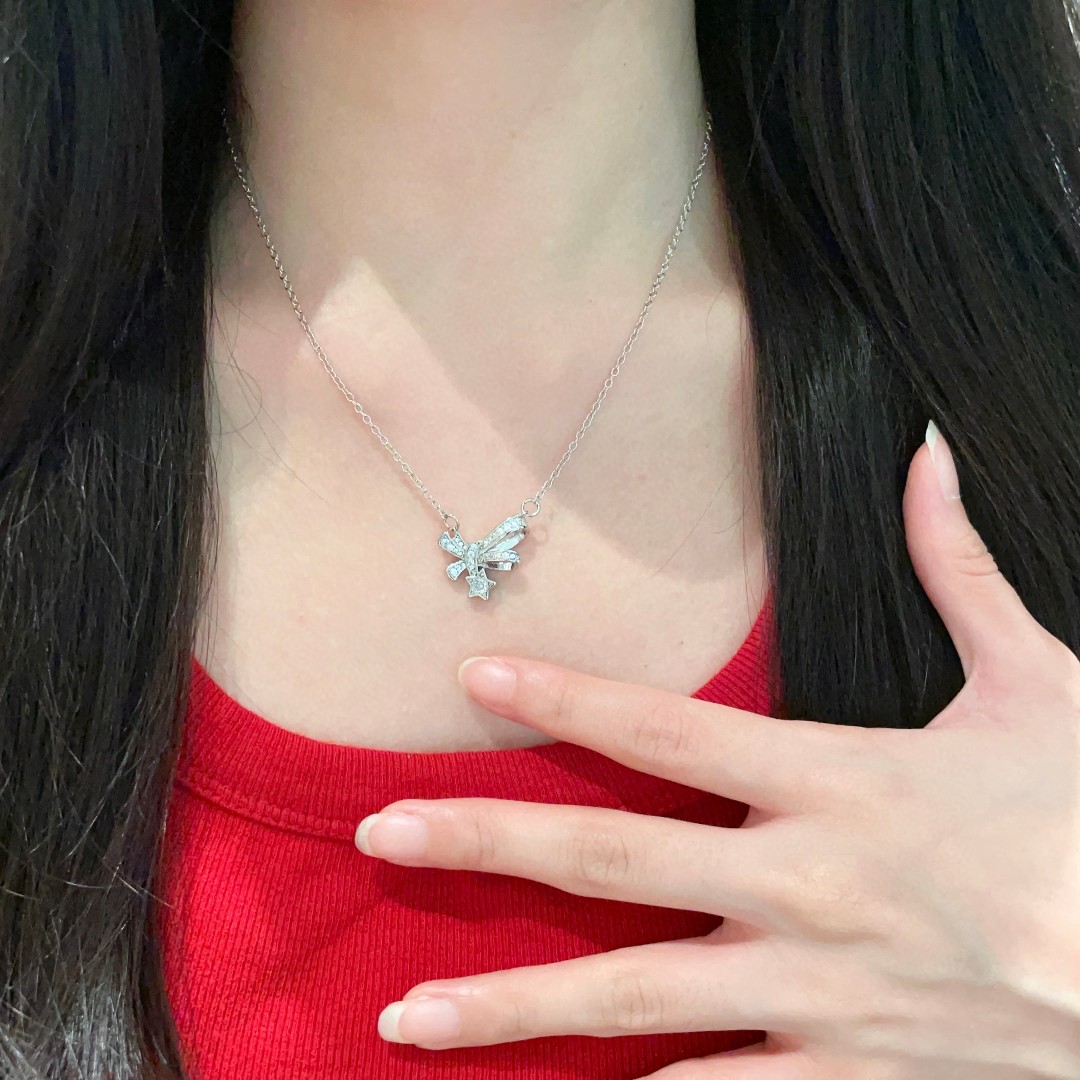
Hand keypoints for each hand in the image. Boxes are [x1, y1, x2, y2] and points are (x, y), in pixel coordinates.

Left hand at [354, 425, 1079, 1079]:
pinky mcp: (845, 1070)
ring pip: (631, 999)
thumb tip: (929, 455)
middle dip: (483, 842)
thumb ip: (959, 568)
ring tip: (401, 1017)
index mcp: (840, 779)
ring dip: (508, 1007)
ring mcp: (813, 989)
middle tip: (376, 836)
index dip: (563, 696)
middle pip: (610, 862)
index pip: (668, 727)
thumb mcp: (1037, 681)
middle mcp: (802, 884)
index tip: (474, 673)